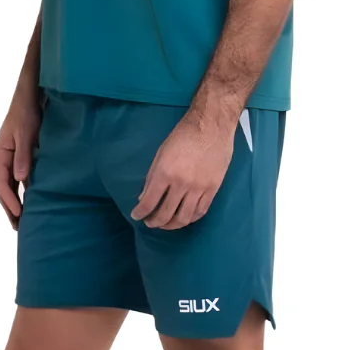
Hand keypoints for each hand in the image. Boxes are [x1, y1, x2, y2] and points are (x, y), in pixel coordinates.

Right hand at [0, 86, 43, 231]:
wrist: (31, 95)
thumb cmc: (27, 112)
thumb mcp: (26, 133)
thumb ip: (23, 155)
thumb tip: (20, 179)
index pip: (1, 182)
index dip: (9, 200)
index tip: (18, 214)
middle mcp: (1, 157)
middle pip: (2, 187)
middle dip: (8, 207)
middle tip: (17, 227)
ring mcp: (9, 156)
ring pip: (8, 184)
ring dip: (13, 202)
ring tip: (20, 220)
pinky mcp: (19, 155)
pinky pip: (16, 177)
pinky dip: (20, 190)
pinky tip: (27, 200)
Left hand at [130, 110, 235, 230]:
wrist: (211, 124)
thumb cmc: (183, 134)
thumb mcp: (161, 152)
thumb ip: (152, 176)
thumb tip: (143, 198)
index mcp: (165, 172)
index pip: (150, 202)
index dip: (140, 213)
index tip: (136, 216)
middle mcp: (181, 183)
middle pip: (166, 214)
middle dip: (154, 222)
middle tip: (150, 222)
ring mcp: (199, 188)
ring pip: (184, 218)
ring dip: (172, 225)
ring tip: (165, 224)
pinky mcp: (213, 188)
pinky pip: (201, 211)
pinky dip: (190, 219)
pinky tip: (184, 218)